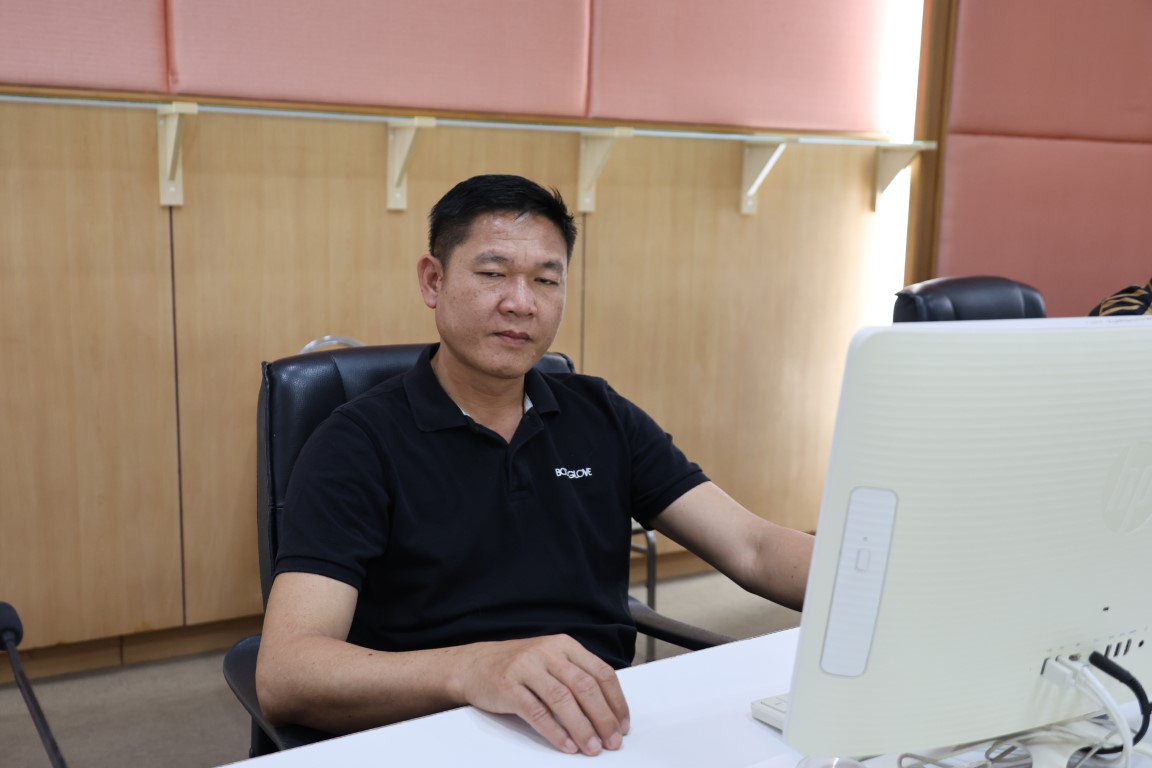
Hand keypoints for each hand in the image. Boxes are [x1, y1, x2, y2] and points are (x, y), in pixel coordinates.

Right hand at [451, 634, 630, 755]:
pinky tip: (567, 745)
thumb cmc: (518, 666)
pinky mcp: (508, 686)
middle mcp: (548, 652)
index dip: (616, 701)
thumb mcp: (551, 660)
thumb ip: (576, 676)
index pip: (601, 672)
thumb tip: (608, 711)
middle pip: (585, 687)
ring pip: (563, 700)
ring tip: (592, 748)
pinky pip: (537, 712)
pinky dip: (555, 731)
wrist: (473, 664)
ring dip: (582, 727)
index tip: (623, 725)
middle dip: (603, 718)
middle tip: (612, 742)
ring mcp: (527, 667)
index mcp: (565, 645)